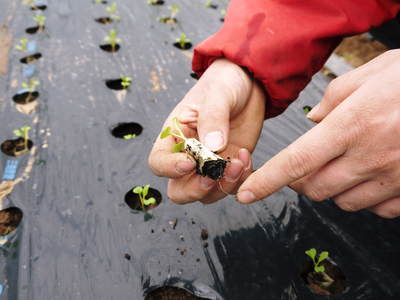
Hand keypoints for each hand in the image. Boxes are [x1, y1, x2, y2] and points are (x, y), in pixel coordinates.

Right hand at [149, 58, 264, 203]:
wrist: (250, 83)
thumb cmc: (225, 83)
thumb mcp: (218, 93)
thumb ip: (213, 117)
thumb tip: (213, 147)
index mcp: (174, 136)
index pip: (158, 162)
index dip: (169, 168)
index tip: (189, 163)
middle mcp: (188, 155)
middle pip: (179, 190)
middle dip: (195, 190)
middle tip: (213, 177)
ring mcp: (210, 164)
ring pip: (206, 194)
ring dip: (222, 186)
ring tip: (238, 161)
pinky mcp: (230, 166)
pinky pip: (230, 187)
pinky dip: (239, 180)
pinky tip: (246, 158)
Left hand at [237, 50, 399, 218]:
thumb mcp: (371, 74)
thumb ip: (334, 99)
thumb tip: (313, 122)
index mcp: (352, 125)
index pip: (296, 161)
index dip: (267, 181)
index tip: (245, 194)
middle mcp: (369, 156)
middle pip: (314, 188)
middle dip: (301, 182)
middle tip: (304, 166)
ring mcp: (393, 177)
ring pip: (342, 201)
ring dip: (333, 188)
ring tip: (344, 164)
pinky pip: (376, 209)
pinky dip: (365, 197)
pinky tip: (371, 176)